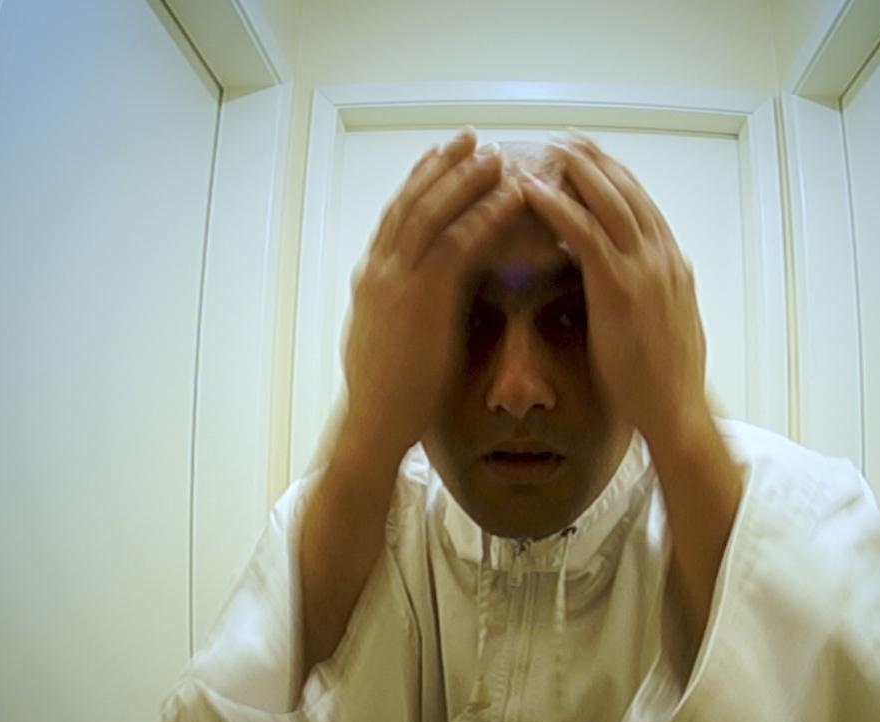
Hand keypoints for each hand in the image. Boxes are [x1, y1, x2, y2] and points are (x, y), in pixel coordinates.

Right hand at [341, 128, 523, 459]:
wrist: (375, 424)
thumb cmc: (389, 393)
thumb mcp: (388, 338)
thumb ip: (402, 308)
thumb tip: (422, 297)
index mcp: (371, 278)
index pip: (395, 215)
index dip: (419, 182)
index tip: (440, 158)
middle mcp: (380, 270)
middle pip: (412, 201)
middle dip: (442, 166)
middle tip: (470, 138)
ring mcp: (398, 282)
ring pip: (433, 212)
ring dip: (465, 179)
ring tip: (493, 154)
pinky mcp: (422, 300)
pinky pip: (458, 244)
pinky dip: (484, 215)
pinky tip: (508, 198)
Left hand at [518, 133, 708, 446]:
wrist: (676, 412)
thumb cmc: (664, 383)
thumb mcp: (661, 328)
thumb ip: (646, 300)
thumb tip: (627, 292)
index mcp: (673, 265)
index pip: (643, 205)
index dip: (616, 176)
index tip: (592, 156)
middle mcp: (663, 258)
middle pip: (628, 191)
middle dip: (596, 160)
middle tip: (567, 137)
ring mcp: (645, 270)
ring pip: (609, 201)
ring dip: (577, 169)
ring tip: (548, 148)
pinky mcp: (621, 289)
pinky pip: (586, 235)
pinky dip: (559, 208)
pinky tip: (533, 192)